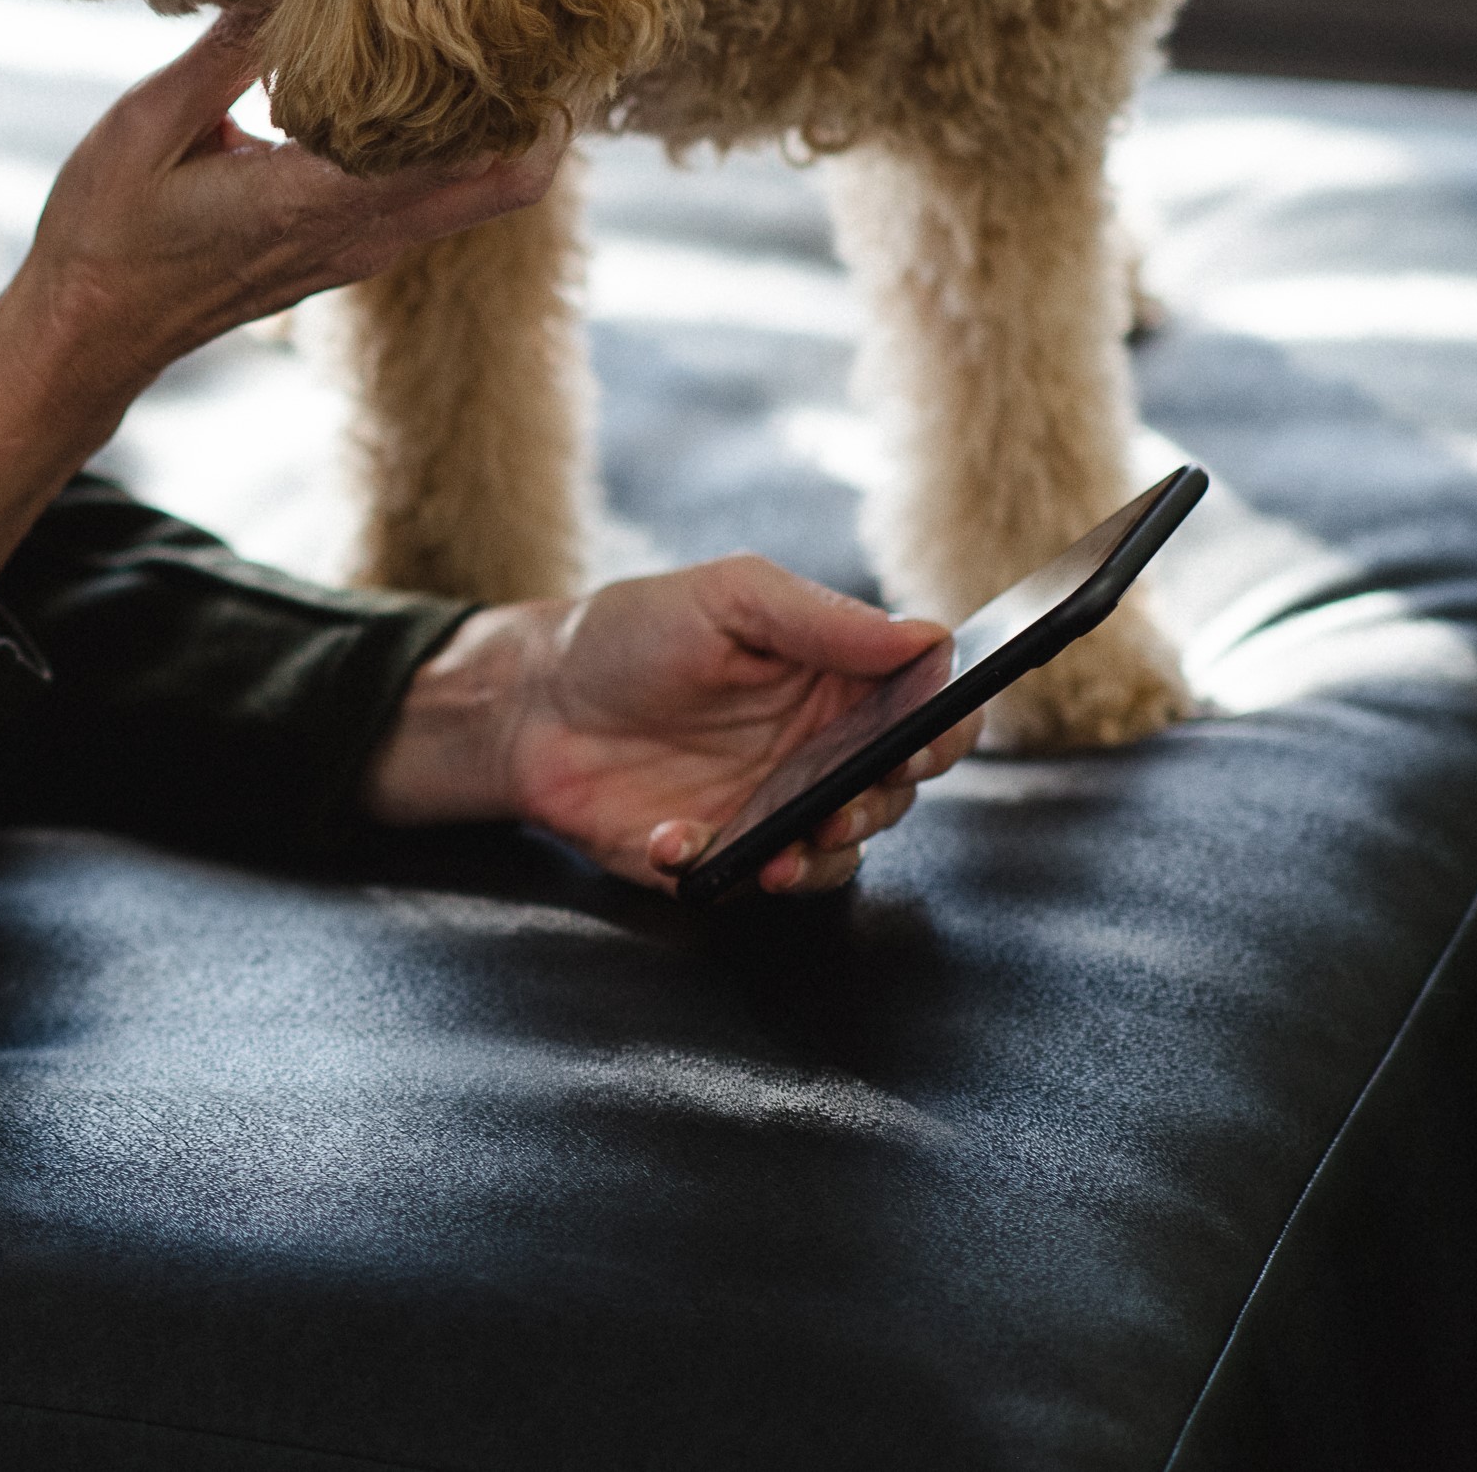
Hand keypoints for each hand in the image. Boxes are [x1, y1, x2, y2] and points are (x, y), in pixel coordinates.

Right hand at [11, 11, 567, 404]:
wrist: (88, 335)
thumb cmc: (105, 234)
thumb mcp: (148, 125)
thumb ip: (230, 53)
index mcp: (319, 198)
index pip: (476, 157)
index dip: (523, 94)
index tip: (528, 21)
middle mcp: (359, 235)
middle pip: (508, 185)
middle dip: (536, 109)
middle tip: (531, 27)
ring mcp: (358, 254)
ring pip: (474, 196)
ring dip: (488, 129)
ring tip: (472, 42)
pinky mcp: (343, 256)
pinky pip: (428, 202)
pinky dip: (441, 151)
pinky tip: (404, 90)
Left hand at [365, 557, 966, 895]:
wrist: (533, 705)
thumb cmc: (629, 635)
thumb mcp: (724, 598)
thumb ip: (821, 618)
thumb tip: (926, 639)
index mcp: (839, 677)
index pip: (931, 709)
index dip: (944, 728)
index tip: (920, 740)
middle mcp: (823, 747)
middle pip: (898, 789)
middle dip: (881, 802)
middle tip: (841, 804)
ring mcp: (779, 805)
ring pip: (843, 850)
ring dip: (820, 856)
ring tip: (778, 851)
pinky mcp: (729, 855)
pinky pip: (756, 879)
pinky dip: (725, 869)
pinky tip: (675, 841)